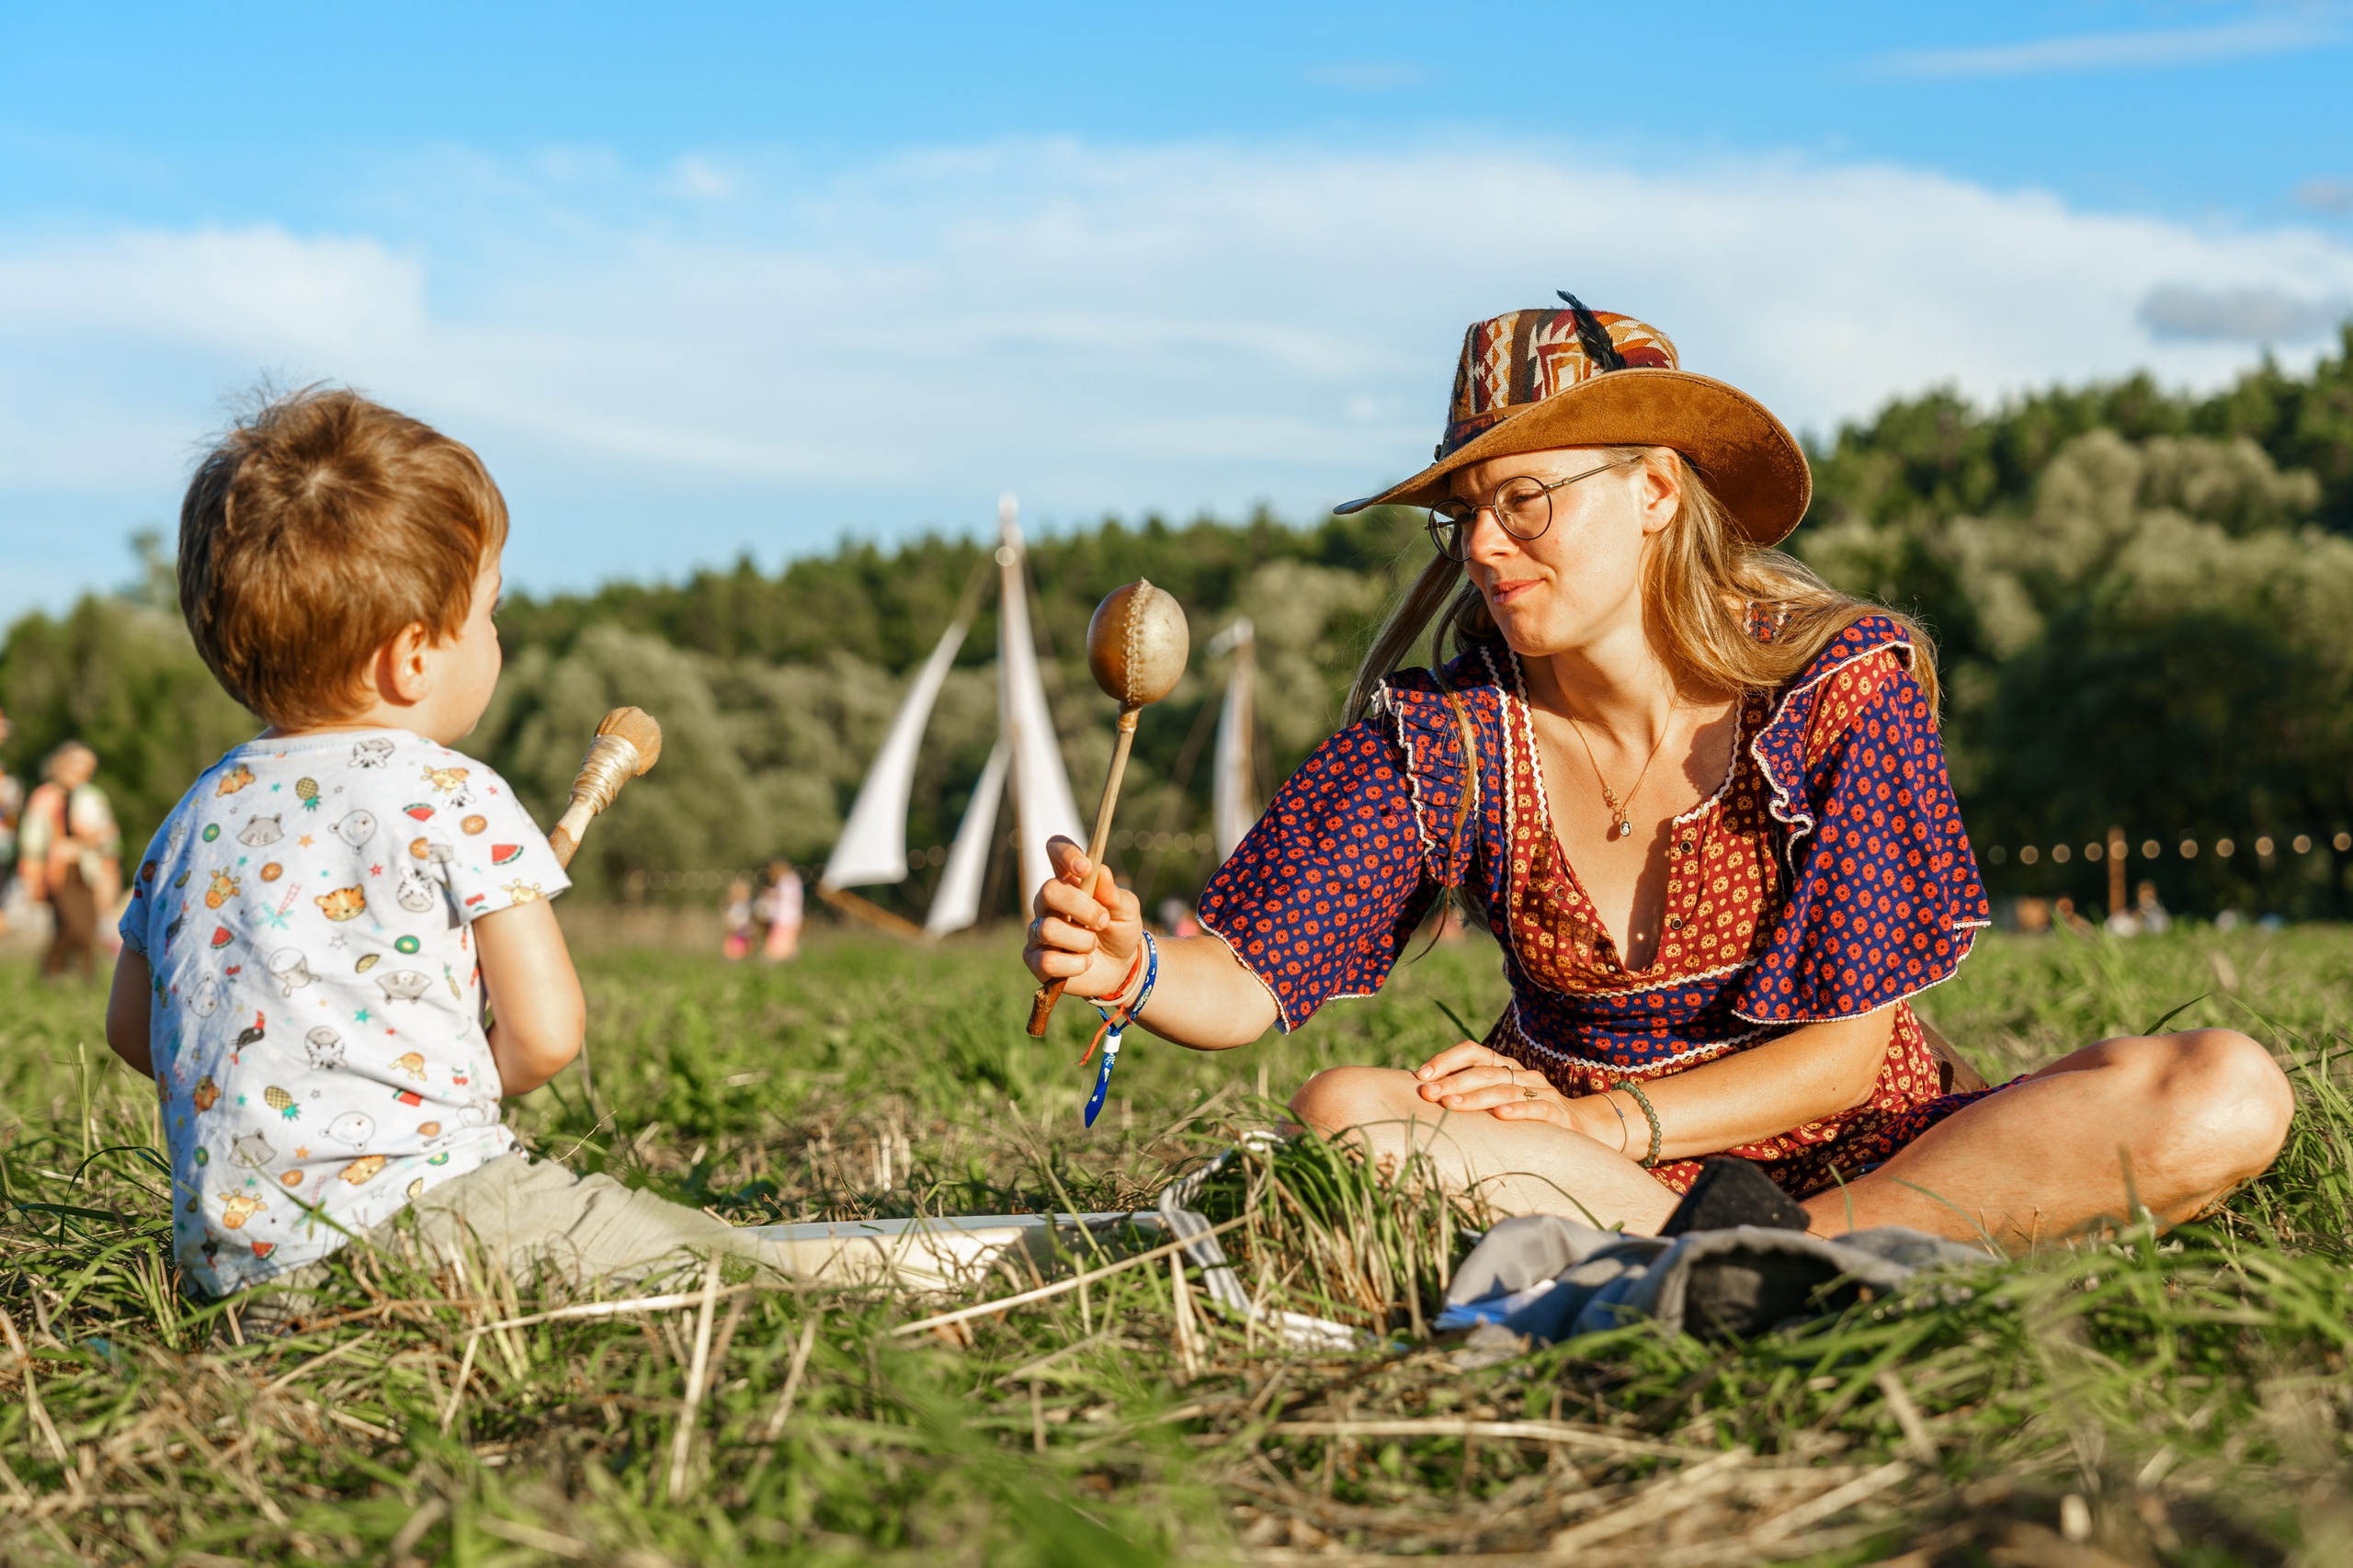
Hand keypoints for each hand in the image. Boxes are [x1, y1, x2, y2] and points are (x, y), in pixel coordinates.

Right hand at [1023, 836, 1142, 1000]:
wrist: (1122, 967)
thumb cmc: (1120, 929)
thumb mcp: (1127, 910)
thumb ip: (1114, 893)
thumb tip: (1101, 870)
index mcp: (1070, 880)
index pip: (1055, 850)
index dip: (1065, 853)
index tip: (1085, 868)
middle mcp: (1049, 902)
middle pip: (1048, 890)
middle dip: (1081, 907)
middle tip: (1103, 920)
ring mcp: (1039, 930)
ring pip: (1049, 929)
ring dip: (1082, 940)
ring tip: (1094, 945)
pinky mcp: (1035, 959)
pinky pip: (1048, 961)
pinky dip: (1075, 965)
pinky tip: (1084, 963)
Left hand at [1412, 1040, 1576, 1128]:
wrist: (1583, 1127)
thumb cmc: (1530, 1116)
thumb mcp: (1501, 1101)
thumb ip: (1473, 1096)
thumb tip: (1428, 1097)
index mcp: (1506, 1067)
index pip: (1474, 1052)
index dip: (1447, 1060)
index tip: (1421, 1075)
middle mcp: (1522, 1075)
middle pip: (1484, 1073)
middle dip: (1453, 1082)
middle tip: (1428, 1094)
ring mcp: (1542, 1092)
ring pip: (1505, 1090)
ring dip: (1476, 1098)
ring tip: (1452, 1104)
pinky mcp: (1558, 1113)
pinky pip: (1537, 1108)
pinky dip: (1518, 1111)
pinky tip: (1500, 1116)